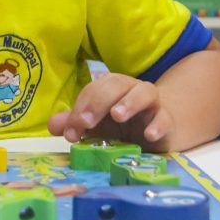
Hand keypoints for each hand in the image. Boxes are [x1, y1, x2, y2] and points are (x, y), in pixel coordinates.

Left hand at [47, 73, 173, 146]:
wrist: (156, 131)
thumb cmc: (120, 126)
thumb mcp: (96, 125)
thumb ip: (74, 123)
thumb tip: (52, 125)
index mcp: (109, 88)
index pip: (92, 91)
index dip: (80, 108)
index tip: (71, 131)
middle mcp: (130, 89)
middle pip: (115, 84)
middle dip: (98, 102)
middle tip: (87, 122)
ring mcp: (151, 104)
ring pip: (144, 92)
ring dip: (130, 102)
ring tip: (117, 115)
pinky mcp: (167, 120)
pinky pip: (165, 117)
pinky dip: (158, 124)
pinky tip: (148, 134)